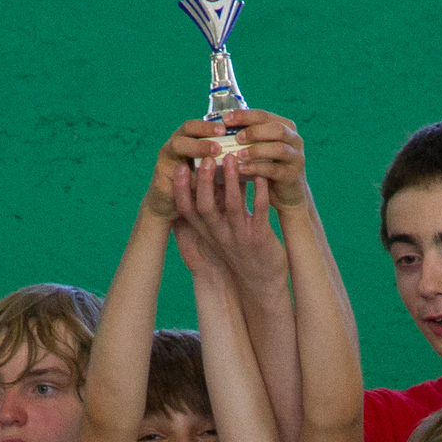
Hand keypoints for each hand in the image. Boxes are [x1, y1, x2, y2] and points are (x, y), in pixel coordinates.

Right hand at [147, 117, 232, 218]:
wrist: (170, 209)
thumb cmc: (197, 188)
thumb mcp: (213, 173)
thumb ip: (225, 163)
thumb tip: (251, 154)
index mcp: (187, 140)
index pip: (196, 125)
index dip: (209, 125)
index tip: (226, 128)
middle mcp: (173, 147)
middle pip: (184, 132)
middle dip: (202, 135)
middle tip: (219, 142)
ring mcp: (164, 162)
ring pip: (176, 148)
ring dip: (194, 151)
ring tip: (210, 159)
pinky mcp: (159, 181)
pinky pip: (172, 176)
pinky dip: (186, 180)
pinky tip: (199, 183)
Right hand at [174, 155, 287, 293]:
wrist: (261, 283)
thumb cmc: (239, 252)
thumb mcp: (220, 233)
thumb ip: (212, 210)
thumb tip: (205, 179)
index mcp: (208, 233)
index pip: (188, 211)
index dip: (181, 190)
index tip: (180, 167)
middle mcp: (220, 235)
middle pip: (206, 207)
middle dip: (204, 182)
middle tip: (206, 159)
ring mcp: (240, 237)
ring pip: (233, 207)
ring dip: (232, 181)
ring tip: (232, 158)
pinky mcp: (260, 239)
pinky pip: (260, 212)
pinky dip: (260, 193)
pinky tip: (261, 176)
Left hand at [222, 109, 306, 208]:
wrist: (288, 195)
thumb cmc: (269, 168)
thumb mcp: (261, 149)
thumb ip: (249, 138)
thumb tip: (221, 130)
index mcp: (285, 127)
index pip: (264, 115)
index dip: (244, 116)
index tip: (226, 119)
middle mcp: (294, 139)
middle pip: (276, 128)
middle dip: (254, 131)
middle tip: (236, 138)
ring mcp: (295, 157)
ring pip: (279, 148)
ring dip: (256, 150)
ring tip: (239, 155)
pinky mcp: (292, 175)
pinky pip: (274, 169)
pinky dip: (256, 168)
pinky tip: (242, 169)